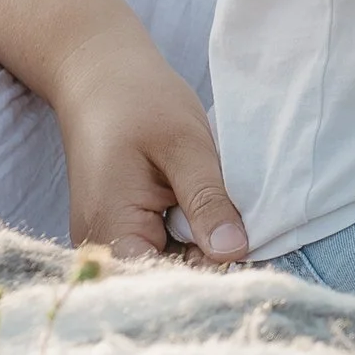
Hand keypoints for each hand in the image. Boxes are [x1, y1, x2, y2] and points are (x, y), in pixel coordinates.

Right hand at [53, 30, 247, 263]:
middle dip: (211, 262)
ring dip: (202, 247)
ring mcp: (110, 240)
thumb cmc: (138, 100)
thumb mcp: (185, 144)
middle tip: (253, 235)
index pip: (166, 281)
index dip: (212, 276)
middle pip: (167, 278)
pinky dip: (190, 235)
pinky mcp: (121, 229)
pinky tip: (211, 215)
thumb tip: (234, 253)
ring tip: (234, 221)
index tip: (255, 258)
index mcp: (111, 228)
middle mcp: (103, 246)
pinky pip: (162, 247)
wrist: (99, 74)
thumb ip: (207, 200)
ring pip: (169, 264)